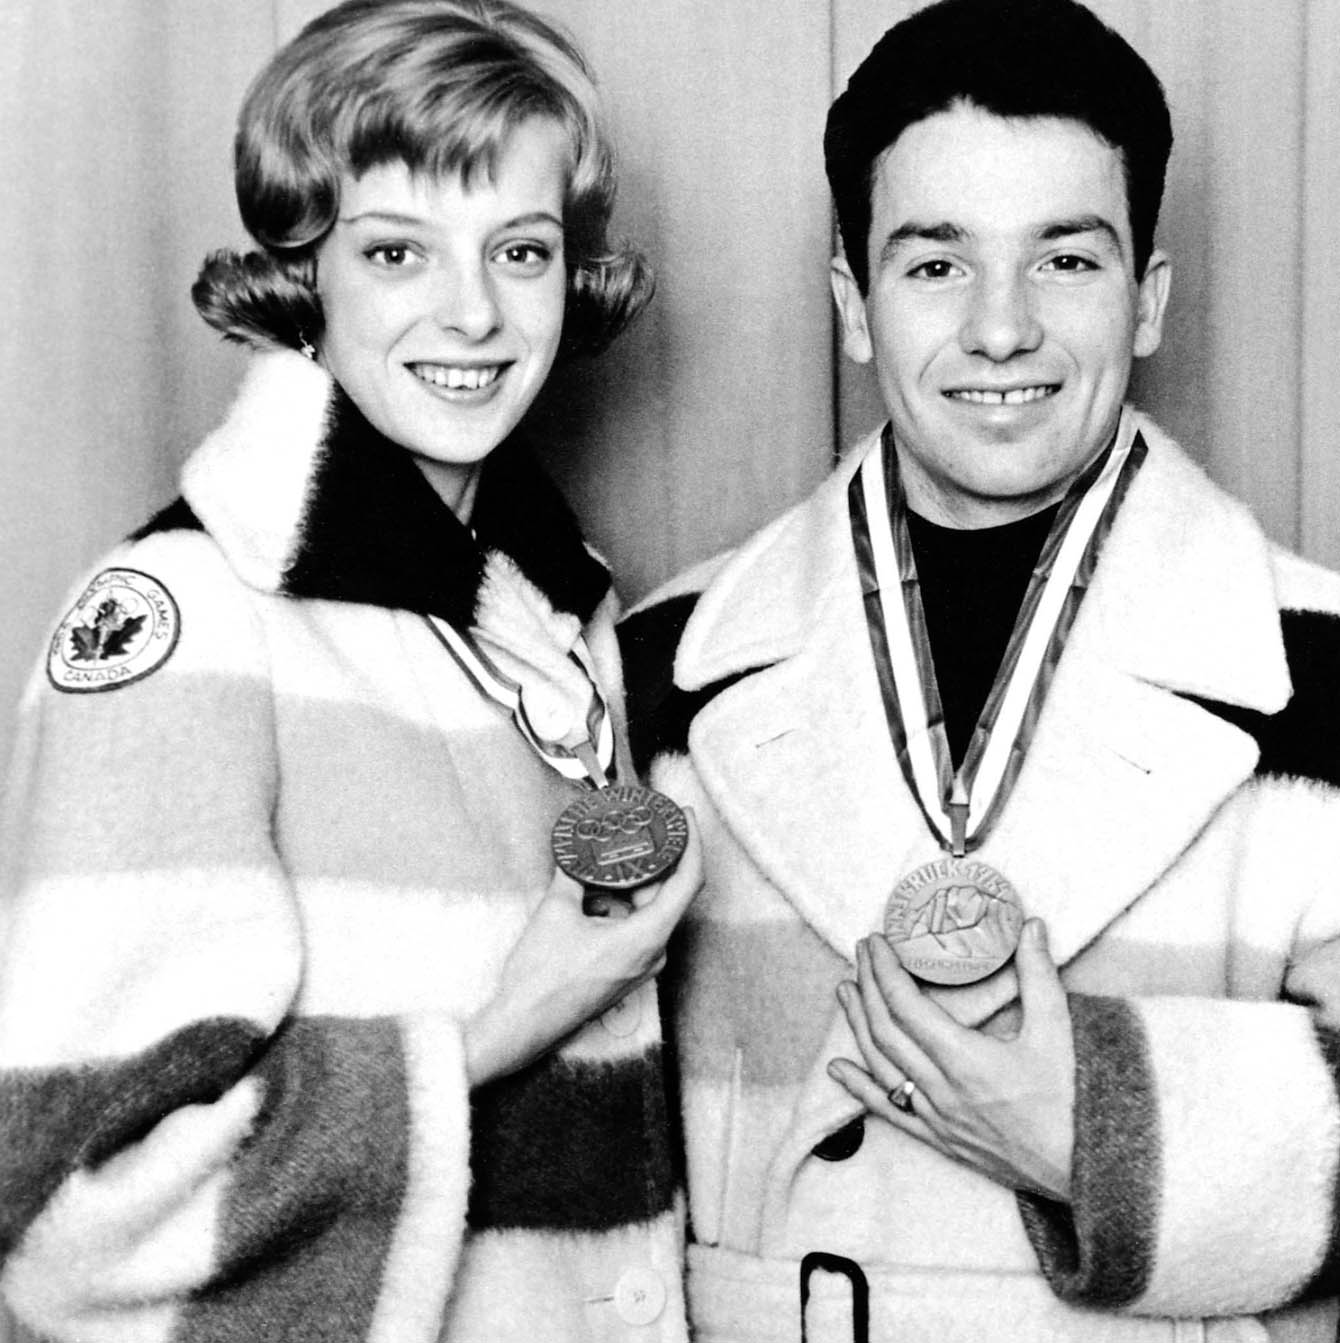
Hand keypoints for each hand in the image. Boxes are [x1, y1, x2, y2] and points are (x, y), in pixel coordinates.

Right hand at [464, 809, 701, 1085]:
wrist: (524, 1024)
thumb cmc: (541, 976)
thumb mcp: (556, 910)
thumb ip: (573, 874)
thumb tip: (576, 847)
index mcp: (648, 936)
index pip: (688, 882)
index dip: (692, 844)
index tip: (685, 816)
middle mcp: (655, 952)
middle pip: (669, 893)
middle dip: (655, 858)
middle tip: (642, 826)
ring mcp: (643, 964)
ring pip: (650, 910)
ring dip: (633, 882)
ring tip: (612, 854)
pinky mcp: (628, 970)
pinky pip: (637, 927)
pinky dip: (622, 904)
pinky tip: (596, 890)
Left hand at [827, 918, 1074, 1199]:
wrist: (1088, 1170)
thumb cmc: (1073, 1101)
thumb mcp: (1059, 1031)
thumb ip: (1039, 975)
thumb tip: (1031, 927)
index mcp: (965, 1059)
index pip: (906, 1005)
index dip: (884, 970)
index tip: (876, 942)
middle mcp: (941, 1089)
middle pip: (886, 1030)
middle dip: (868, 986)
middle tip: (861, 953)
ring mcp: (937, 1117)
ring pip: (881, 1066)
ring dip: (857, 1026)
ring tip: (845, 991)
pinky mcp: (940, 1139)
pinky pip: (890, 1112)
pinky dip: (860, 1087)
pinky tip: (837, 1069)